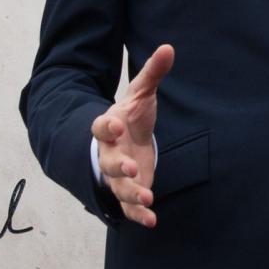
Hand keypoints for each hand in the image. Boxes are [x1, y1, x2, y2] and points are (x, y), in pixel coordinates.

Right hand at [91, 44, 172, 226]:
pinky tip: (152, 220)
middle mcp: (109, 154)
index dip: (106, 127)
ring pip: (118, 188)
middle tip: (129, 169)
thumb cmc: (132, 116)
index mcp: (109, 128)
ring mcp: (117, 175)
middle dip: (117, 167)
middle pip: (107, 162)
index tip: (116, 124)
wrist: (128, 139)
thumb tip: (168, 47)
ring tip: (147, 197)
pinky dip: (138, 214)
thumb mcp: (141, 93)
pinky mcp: (129, 191)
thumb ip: (153, 73)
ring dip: (130, 194)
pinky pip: (129, 206)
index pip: (100, 128)